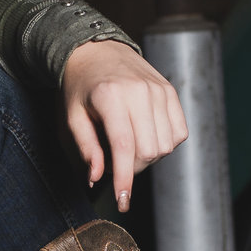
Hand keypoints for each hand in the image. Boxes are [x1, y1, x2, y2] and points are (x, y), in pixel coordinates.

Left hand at [61, 40, 188, 213]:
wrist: (96, 49)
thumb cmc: (80, 87)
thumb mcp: (71, 117)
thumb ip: (85, 148)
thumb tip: (96, 179)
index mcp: (110, 96)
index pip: (124, 147)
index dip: (124, 179)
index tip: (122, 201)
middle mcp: (139, 92)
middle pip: (149, 151)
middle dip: (133, 168)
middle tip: (116, 164)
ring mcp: (159, 90)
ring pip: (166, 145)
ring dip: (148, 157)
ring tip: (130, 147)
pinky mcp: (171, 91)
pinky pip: (180, 132)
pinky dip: (165, 144)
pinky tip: (147, 137)